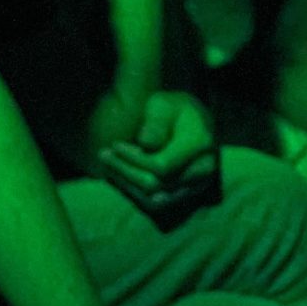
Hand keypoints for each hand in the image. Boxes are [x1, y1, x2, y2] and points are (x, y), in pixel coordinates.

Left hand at [100, 92, 219, 217]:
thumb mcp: (164, 103)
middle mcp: (203, 170)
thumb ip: (156, 122)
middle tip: (103, 155)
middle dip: (126, 171)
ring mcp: (197, 185)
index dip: (133, 159)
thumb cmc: (174, 108)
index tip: (114, 145)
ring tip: (109, 164)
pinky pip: (159, 201)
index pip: (161, 165)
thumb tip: (145, 143)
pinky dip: (137, 190)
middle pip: (156, 184)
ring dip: (128, 183)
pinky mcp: (188, 193)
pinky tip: (120, 174)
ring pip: (156, 197)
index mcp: (199, 145)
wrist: (196, 122)